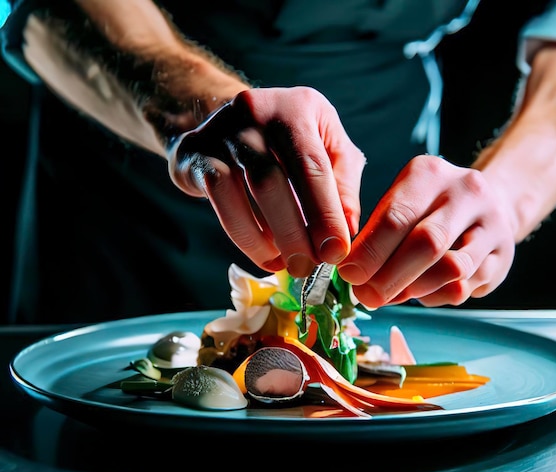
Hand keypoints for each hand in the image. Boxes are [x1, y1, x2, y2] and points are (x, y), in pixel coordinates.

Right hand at [168, 87, 365, 276]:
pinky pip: (219, 199)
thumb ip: (343, 186)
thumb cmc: (291, 142)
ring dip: (264, 239)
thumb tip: (347, 230)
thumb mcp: (328, 149)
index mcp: (298, 107)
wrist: (231, 120)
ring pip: (239, 192)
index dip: (325, 214)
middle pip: (271, 181)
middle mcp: (256, 111)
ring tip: (286, 264)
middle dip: (292, 233)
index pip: (313, 166)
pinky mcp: (196, 153)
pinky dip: (244, 234)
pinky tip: (264, 253)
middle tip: (308, 267)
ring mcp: (220, 131)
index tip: (336, 252)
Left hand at [338, 155, 516, 307]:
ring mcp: (491, 222)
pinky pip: (465, 286)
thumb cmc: (428, 209)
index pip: (396, 216)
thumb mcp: (399, 204)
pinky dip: (436, 296)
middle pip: (427, 243)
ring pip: (452, 269)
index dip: (370, 252)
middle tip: (367, 296)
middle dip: (390, 276)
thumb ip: (376, 235)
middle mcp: (466, 191)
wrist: (487, 205)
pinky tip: (422, 293)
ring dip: (415, 289)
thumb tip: (354, 275)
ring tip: (393, 294)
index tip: (350, 275)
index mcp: (429, 173)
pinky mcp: (504, 254)